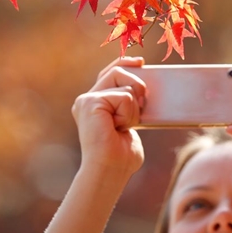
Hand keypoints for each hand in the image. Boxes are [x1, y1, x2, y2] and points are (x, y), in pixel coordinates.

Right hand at [72, 56, 145, 178]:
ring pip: (124, 84)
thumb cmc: (121, 155)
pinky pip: (124, 96)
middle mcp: (87, 100)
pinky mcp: (90, 103)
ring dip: (133, 106)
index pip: (109, 73)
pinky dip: (128, 113)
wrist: (110, 171)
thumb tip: (145, 90)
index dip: (124, 62)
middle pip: (117, 71)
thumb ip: (131, 105)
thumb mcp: (130, 122)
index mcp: (95, 104)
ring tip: (124, 125)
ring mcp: (87, 100)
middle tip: (143, 102)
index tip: (141, 61)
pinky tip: (117, 128)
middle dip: (136, 83)